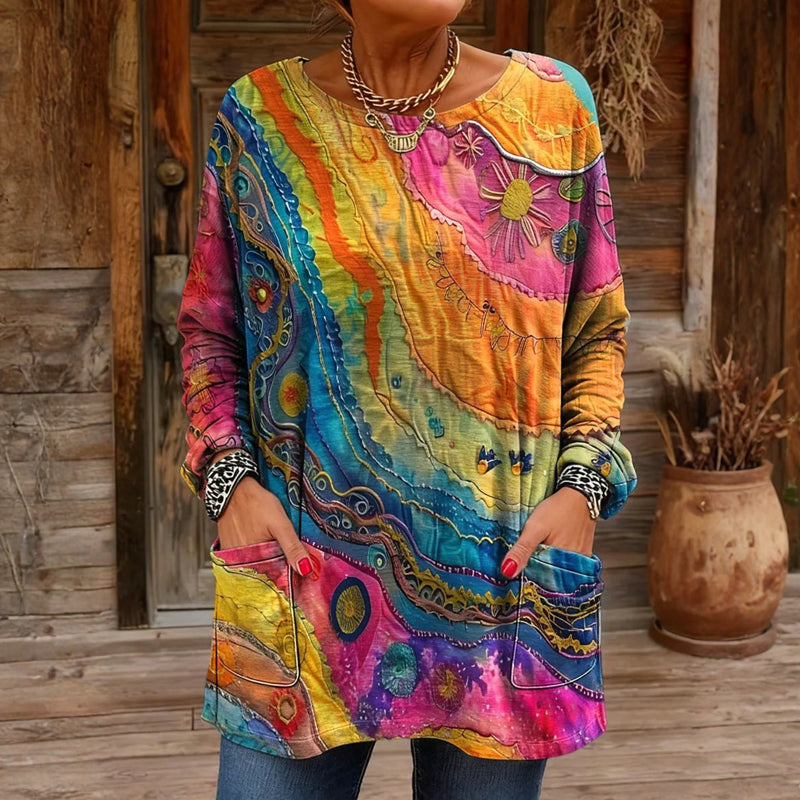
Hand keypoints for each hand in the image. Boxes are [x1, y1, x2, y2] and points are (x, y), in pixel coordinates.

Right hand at [210, 451, 317, 577]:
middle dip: (278, 571)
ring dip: (267, 564)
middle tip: (290, 562)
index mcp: (253, 560)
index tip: (299, 577)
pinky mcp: (228, 550)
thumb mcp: (280, 524)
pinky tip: (262, 546)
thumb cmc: (257, 504)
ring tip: (274, 550)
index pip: (274, 580)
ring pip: (255, 567)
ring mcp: (232, 557)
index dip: (287, 579)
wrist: (235, 489)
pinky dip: (255, 557)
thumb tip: (306, 570)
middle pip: (264, 574)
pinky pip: (245, 559)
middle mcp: (240, 563)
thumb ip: (292, 547)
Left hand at [500, 487, 596, 578]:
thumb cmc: (557, 510)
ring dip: (546, 566)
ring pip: (558, 571)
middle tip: (525, 561)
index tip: (515, 574)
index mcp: (561, 564)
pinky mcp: (584, 555)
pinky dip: (556, 560)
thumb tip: (507, 572)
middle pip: (550, 577)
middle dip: (536, 572)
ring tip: (537, 554)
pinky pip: (567, 564)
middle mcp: (574, 567)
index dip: (527, 578)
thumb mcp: (534, 528)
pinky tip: (549, 551)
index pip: (540, 582)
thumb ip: (522, 550)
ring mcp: (580, 561)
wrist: (580, 495)